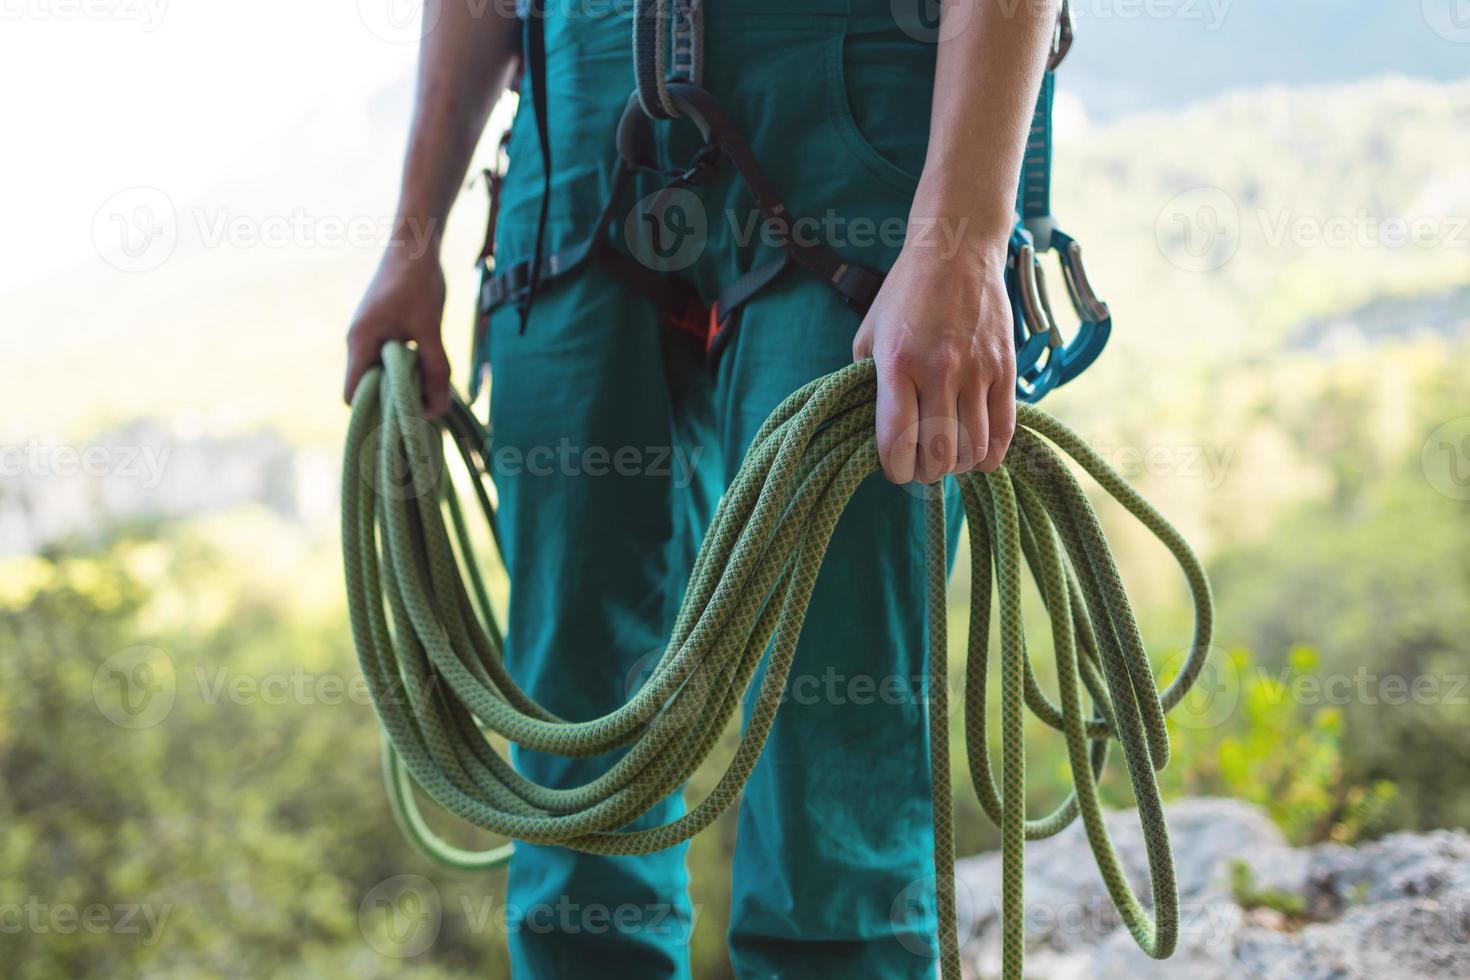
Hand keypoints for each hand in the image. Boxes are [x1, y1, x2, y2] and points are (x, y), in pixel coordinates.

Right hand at [344, 248, 450, 415]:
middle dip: (393, 402)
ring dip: (404, 384)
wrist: (414, 243)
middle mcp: (359, 342)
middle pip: (367, 388)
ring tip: (432, 388)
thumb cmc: (418, 281)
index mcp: (361, 343)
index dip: (373, 412)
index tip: (404, 417)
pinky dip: (408, 369)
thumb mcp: (431, 328)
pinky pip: (389, 360)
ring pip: (381, 374)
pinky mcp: (382, 329)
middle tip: (426, 407)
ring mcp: (369, 335)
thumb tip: (437, 410)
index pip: (352, 395)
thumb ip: (436, 369)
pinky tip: (430, 368)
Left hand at [852, 237, 1016, 484]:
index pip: (897, 441)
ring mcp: (977, 371)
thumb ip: (866, 382)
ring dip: (958, 465)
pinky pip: (1004, 431)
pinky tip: (976, 450)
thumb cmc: (904, 295)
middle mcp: (939, 371)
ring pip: (973, 450)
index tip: (894, 468)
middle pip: (939, 455)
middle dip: (926, 473)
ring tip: (947, 455)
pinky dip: (990, 454)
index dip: (895, 469)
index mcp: (897, 363)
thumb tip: (872, 430)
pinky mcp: (1005, 369)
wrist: (956, 251)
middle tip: (921, 465)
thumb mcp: (869, 335)